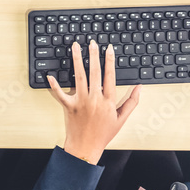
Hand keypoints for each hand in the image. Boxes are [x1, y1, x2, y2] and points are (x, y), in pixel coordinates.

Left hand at [48, 40, 140, 163]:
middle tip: (92, 42)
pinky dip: (54, 85)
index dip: (110, 61)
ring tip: (75, 48)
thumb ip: (131, 102)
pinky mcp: (68, 107)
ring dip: (77, 61)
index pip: (110, 76)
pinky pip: (60, 94)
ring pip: (79, 77)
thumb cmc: (103, 134)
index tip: (109, 49)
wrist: (86, 147)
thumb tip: (140, 87)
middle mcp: (94, 99)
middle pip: (95, 72)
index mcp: (108, 101)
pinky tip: (50, 75)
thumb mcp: (122, 119)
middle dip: (94, 55)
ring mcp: (80, 102)